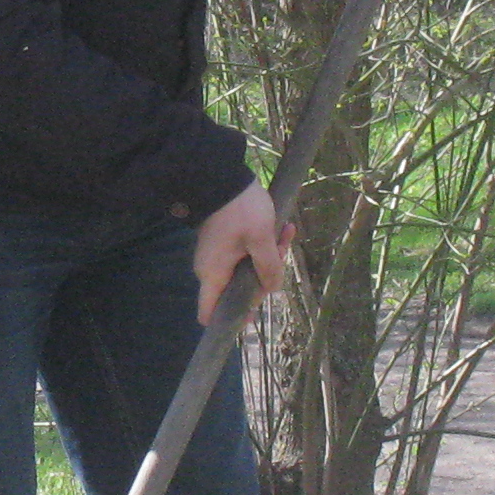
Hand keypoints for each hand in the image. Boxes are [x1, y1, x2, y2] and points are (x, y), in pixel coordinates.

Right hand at [192, 179, 287, 323]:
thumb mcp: (261, 238)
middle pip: (238, 291)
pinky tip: (284, 227)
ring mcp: (219, 255)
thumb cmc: (239, 210)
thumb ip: (269, 267)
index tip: (252, 312)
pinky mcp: (227, 242)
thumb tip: (272, 289)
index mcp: (214, 275)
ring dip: (270, 256)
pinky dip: (265, 244)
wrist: (223, 176)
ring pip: (248, 269)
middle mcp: (212, 270)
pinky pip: (247, 253)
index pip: (209, 314)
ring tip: (286, 232)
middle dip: (264, 278)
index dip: (230, 319)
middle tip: (280, 254)